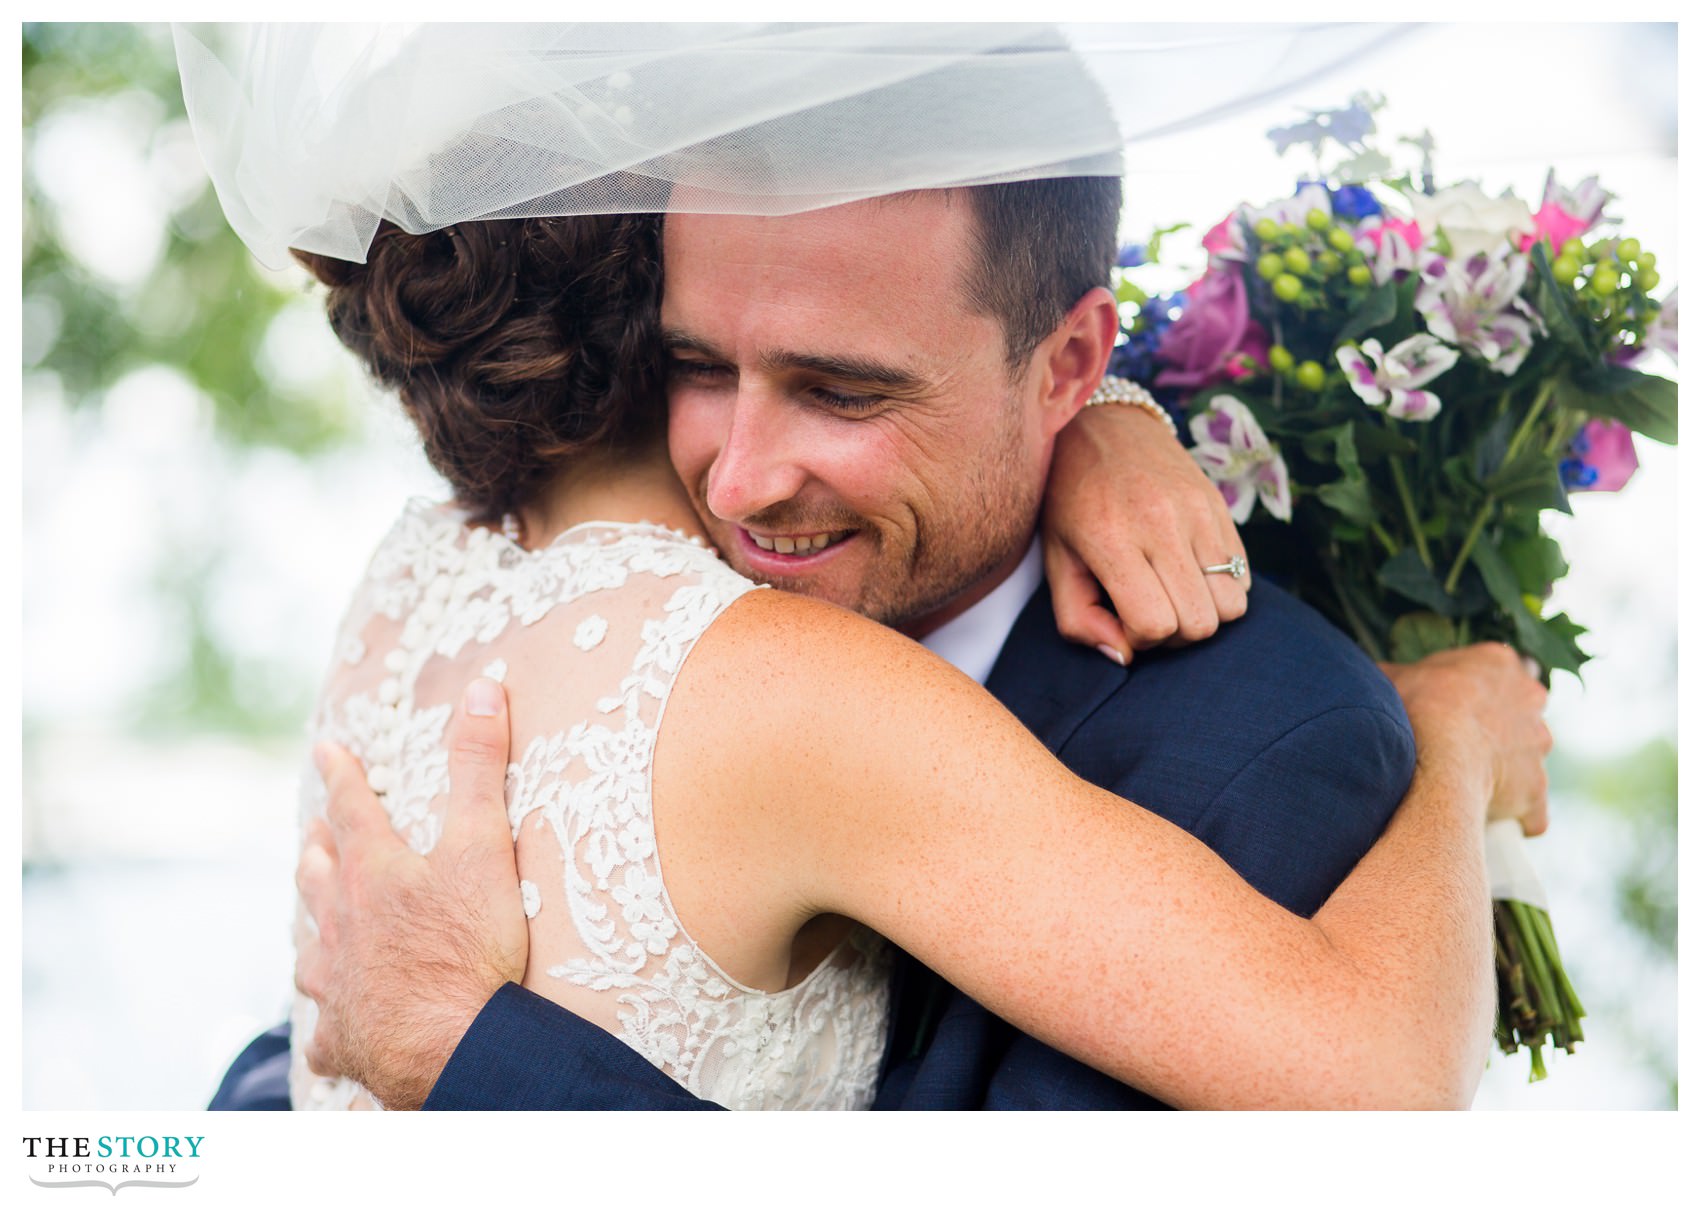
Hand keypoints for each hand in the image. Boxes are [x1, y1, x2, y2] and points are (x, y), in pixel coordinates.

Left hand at [294, 677, 525, 1108]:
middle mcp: (342, 923)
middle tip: (313, 836)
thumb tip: (483, 689)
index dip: (341, 774)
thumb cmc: (469, 946)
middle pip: (318, 878)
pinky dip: (332, 1022)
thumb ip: (479, 767)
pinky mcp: (345, 1036)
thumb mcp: (483, 845)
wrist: (450, 1044)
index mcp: (374, 872)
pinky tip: (334, 1027)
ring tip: (313, 926)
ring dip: (314, 931)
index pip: (351, 808)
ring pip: (312, 950)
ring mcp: (337, 982)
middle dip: (317, 851)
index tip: (325, 749)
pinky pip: (328, 1029)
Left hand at [1043, 402, 1248, 663]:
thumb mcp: (1056, 560)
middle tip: (1146, 608)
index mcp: (1111, 538)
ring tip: (1171, 593)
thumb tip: (1124, 657)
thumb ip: (1078, 619)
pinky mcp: (1220, 505)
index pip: (1154, 624)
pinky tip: (1186, 570)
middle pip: (1200, 624)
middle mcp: (1161, 522)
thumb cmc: (1068, 501)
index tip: (1120, 617)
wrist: (1101, 426)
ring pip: (1232, 606)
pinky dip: (1219, 588)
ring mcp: (1198, 511)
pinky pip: (1243, 576)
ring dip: (1203, 614)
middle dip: (1173, 634)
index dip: (1139, 639)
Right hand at [1380, 645, 1551, 836]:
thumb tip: (1380, 678)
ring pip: (1527, 759)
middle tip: (1460, 743)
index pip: (1500, 670)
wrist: (1437, 756)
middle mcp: (1530, 699)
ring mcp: (1538, 745)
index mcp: (1498, 663)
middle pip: (1519, 713)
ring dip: (1506, 770)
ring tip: (1465, 783)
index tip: (1458, 703)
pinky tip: (1491, 821)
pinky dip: (1518, 817)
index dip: (1480, 689)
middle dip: (1498, 728)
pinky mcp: (1535, 789)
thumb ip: (1397, 675)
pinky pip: (1533, 810)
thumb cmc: (1415, 709)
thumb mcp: (1394, 678)